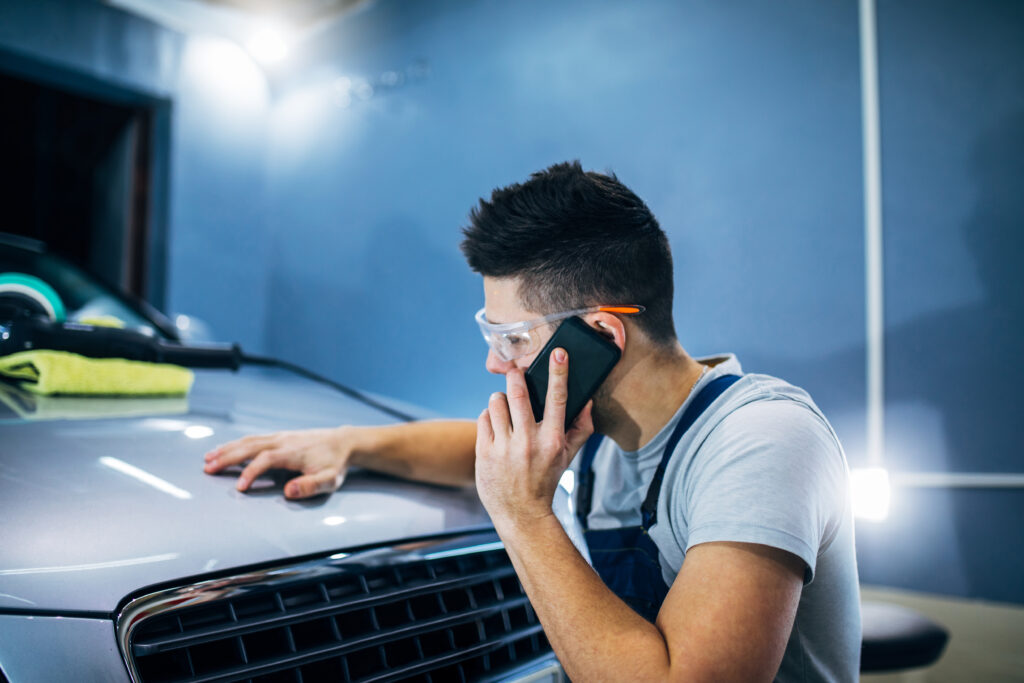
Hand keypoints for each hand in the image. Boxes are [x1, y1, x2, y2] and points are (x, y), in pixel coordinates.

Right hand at [203, 427, 352, 498]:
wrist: (344, 441)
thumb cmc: (336, 463)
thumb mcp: (330, 479)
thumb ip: (310, 486)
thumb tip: (288, 491)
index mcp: (292, 452)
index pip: (265, 460)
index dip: (250, 473)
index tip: (239, 488)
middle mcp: (282, 441)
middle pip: (249, 447)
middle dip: (227, 457)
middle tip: (207, 468)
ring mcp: (280, 437)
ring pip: (248, 441)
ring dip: (227, 449)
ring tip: (208, 459)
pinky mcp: (279, 436)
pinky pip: (253, 438)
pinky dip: (236, 444)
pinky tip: (226, 450)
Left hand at [475, 347, 593, 531]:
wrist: (521, 512)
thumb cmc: (546, 480)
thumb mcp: (568, 456)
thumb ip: (581, 428)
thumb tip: (587, 402)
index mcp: (552, 440)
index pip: (558, 399)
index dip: (559, 372)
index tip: (559, 353)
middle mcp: (528, 442)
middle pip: (518, 393)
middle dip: (516, 375)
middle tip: (516, 371)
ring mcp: (504, 447)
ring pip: (497, 402)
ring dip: (501, 398)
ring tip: (505, 406)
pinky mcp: (484, 452)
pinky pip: (484, 417)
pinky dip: (490, 416)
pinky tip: (497, 425)